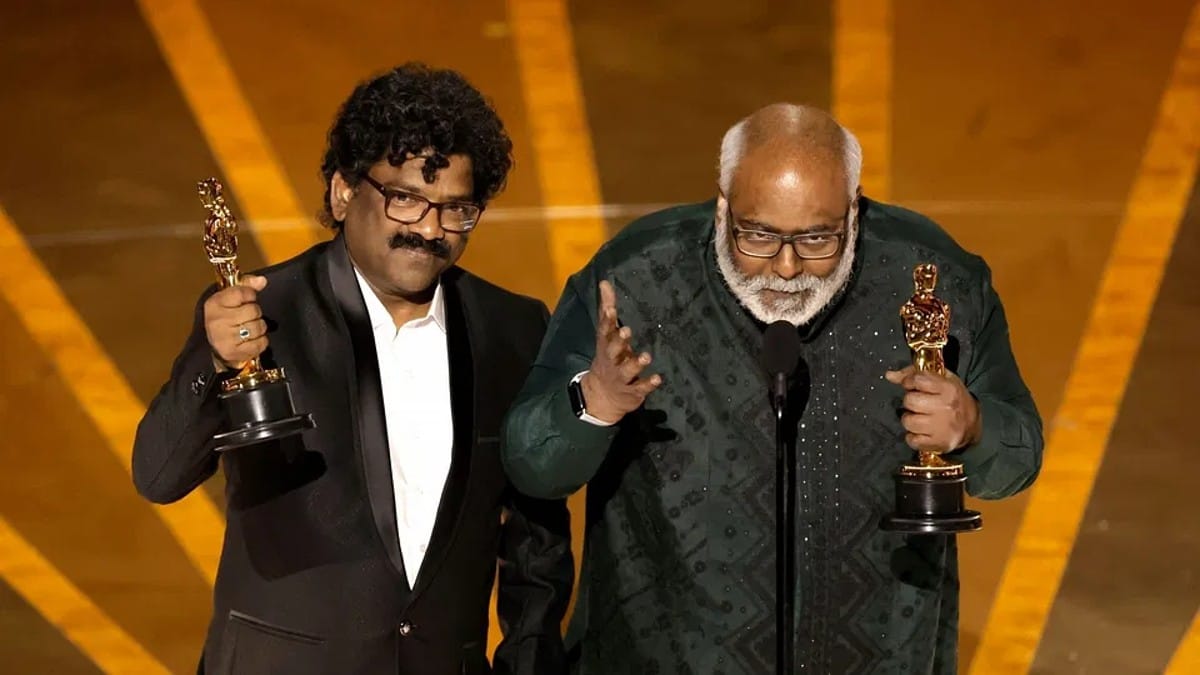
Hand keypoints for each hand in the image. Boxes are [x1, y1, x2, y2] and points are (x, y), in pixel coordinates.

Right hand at [204, 275, 268, 368]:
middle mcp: (216, 320)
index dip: (250, 295)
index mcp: (214, 303)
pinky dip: (261, 341)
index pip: (241, 292)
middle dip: (256, 313)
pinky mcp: (233, 352)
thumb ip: (247, 286)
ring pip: (258, 327)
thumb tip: (262, 281)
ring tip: (249, 328)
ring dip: (259, 327)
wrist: (218, 346)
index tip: (248, 299)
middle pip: (253, 310)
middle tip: (248, 317)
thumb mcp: (232, 298)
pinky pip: (261, 343)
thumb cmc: (227, 317)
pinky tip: (251, 340)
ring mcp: (224, 338)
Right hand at [581, 280, 661, 422]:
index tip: (611, 309)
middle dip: (619, 342)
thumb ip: (607, 309)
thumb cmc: (609, 357)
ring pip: (627, 370)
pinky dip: (648, 384)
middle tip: (627, 331)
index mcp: (606, 345)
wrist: (602, 396)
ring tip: (646, 357)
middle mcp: (612, 360)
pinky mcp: (632, 391)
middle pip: (612, 350)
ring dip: (636, 364)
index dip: (607, 321)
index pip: (604, 331)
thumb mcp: (606, 335)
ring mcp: (621, 377)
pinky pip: (640, 388)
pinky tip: (658, 378)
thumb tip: (604, 282)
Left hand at [884, 365, 981, 453]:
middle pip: (910, 401)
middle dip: (910, 402)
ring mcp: (942, 427)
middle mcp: (945, 407)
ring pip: (908, 421)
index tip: (912, 386)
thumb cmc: (953, 399)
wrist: (971, 425)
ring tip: (920, 418)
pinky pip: (912, 440)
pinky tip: (921, 432)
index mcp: (948, 389)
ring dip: (910, 420)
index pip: (918, 380)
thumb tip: (890, 375)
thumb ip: (914, 374)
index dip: (910, 382)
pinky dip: (913, 437)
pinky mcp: (938, 443)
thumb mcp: (941, 380)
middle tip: (918, 404)